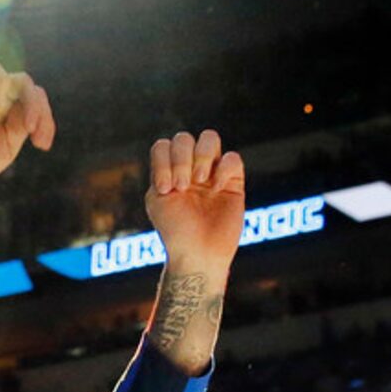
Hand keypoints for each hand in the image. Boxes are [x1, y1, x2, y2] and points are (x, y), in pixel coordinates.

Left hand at [145, 130, 245, 277]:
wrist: (198, 253)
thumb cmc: (175, 231)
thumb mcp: (157, 201)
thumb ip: (160, 172)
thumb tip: (174, 155)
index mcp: (168, 173)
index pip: (163, 146)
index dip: (163, 161)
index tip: (166, 189)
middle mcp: (189, 169)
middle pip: (184, 138)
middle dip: (181, 159)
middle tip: (182, 187)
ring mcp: (212, 173)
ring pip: (209, 138)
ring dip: (202, 156)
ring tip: (200, 181)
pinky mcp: (233, 181)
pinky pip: (232, 158)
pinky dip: (224, 169)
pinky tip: (217, 189)